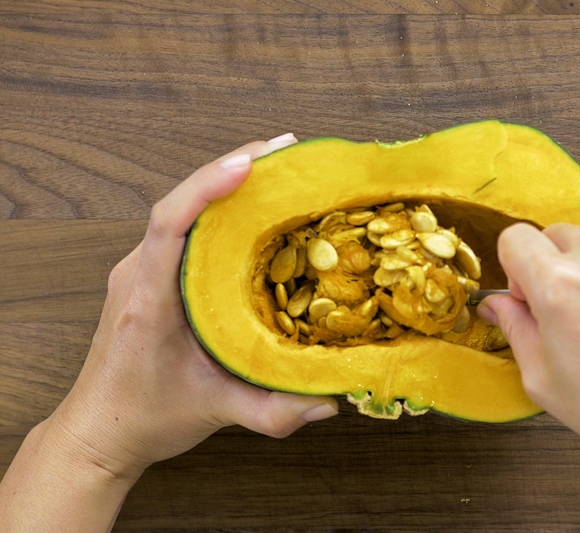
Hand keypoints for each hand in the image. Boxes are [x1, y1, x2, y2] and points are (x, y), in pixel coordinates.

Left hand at [49, 135, 338, 479]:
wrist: (100, 429)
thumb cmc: (144, 417)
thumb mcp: (213, 413)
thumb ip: (272, 411)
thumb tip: (330, 400)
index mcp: (148, 300)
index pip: (168, 223)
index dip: (206, 186)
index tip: (250, 164)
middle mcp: (140, 274)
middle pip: (180, 201)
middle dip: (233, 169)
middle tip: (287, 153)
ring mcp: (142, 271)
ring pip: (183, 210)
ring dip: (226, 184)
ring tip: (279, 169)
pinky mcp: (152, 275)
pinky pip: (184, 227)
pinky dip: (218, 208)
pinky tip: (254, 207)